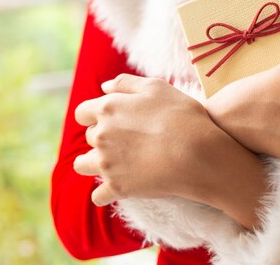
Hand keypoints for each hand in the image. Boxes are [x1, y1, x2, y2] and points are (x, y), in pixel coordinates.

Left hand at [73, 74, 266, 221]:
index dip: (94, 115)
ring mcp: (107, 163)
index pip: (83, 112)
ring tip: (112, 164)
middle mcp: (101, 136)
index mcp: (107, 109)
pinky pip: (98, 195)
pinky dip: (105, 193)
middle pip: (89, 138)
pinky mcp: (117, 187)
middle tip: (126, 139)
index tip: (111, 119)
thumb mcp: (157, 87)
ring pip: (83, 165)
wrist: (196, 153)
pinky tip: (117, 188)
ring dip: (93, 164)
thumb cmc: (181, 116)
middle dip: (101, 137)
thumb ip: (126, 83)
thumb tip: (105, 87)